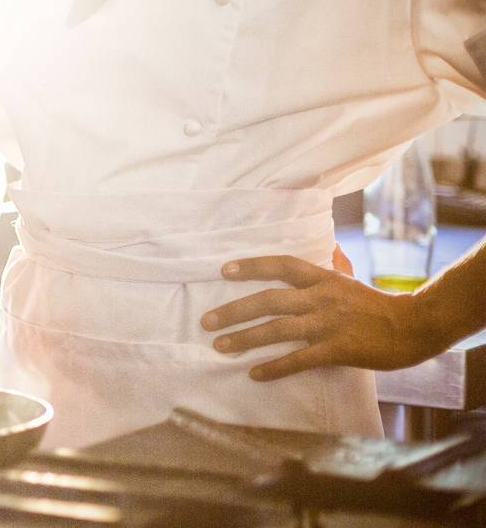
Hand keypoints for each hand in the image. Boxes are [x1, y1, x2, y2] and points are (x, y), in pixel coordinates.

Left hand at [202, 256, 442, 380]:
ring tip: (219, 346)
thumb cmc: (378, 304)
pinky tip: (254, 374)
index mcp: (323, 279)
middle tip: (206, 320)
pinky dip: (275, 367)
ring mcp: (328, 324)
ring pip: (278, 330)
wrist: (414, 327)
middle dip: (234, 310)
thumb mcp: (353, 279)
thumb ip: (335, 265)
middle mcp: (321, 298)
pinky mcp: (337, 349)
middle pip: (269, 300)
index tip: (224, 271)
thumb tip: (327, 247)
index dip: (252, 267)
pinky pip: (299, 359)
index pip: (282, 265)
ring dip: (245, 339)